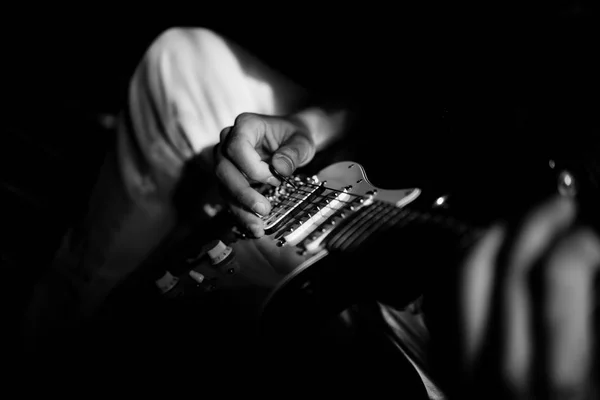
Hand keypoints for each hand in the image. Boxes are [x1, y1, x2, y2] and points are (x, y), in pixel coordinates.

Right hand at [213, 112, 315, 236]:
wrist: (292, 140)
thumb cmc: (295, 136)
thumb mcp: (302, 142)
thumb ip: (293, 153)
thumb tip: (279, 168)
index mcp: (246, 125)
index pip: (237, 147)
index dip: (252, 167)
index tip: (276, 178)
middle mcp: (229, 141)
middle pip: (223, 168)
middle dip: (242, 193)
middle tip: (263, 210)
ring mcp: (226, 160)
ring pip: (223, 186)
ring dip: (240, 208)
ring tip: (258, 227)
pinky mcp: (230, 178)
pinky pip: (230, 197)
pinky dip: (241, 213)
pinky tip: (254, 227)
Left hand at [427, 195, 599, 398]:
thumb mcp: (594, 380)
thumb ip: (594, 326)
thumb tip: (587, 264)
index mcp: (564, 380)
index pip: (560, 272)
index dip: (579, 239)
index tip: (590, 234)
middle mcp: (506, 369)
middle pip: (509, 261)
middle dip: (537, 219)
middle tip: (560, 208)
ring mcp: (469, 368)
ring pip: (466, 271)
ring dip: (495, 234)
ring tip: (521, 221)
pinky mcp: (452, 371)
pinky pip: (445, 298)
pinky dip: (462, 266)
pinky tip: (484, 254)